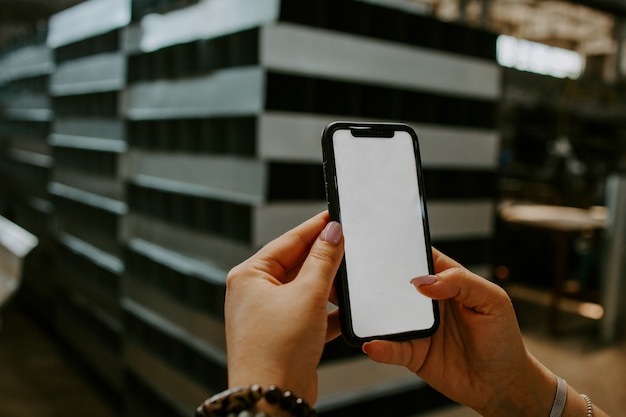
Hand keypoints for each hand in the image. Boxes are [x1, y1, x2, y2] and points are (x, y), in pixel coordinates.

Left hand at [224, 211, 342, 404]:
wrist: (272, 399)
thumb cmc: (276, 349)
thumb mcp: (307, 295)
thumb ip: (323, 260)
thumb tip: (332, 232)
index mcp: (250, 276)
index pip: (288, 241)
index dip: (315, 227)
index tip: (335, 215)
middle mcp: (255, 293)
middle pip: (297, 264)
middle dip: (324, 257)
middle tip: (351, 242)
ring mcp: (269, 315)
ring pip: (306, 289)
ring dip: (329, 286)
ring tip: (353, 275)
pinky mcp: (285, 335)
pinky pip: (310, 314)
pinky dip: (329, 312)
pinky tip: (348, 309)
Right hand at [362, 248, 556, 415]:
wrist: (503, 385)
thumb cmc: (503, 339)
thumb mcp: (493, 301)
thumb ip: (461, 282)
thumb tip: (423, 282)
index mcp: (448, 281)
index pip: (420, 258)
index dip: (403, 249)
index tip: (384, 244)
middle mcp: (428, 302)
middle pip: (396, 283)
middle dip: (379, 278)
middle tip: (362, 275)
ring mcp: (418, 328)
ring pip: (387, 315)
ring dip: (373, 312)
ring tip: (360, 309)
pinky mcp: (413, 353)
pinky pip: (391, 348)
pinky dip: (380, 346)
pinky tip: (374, 345)